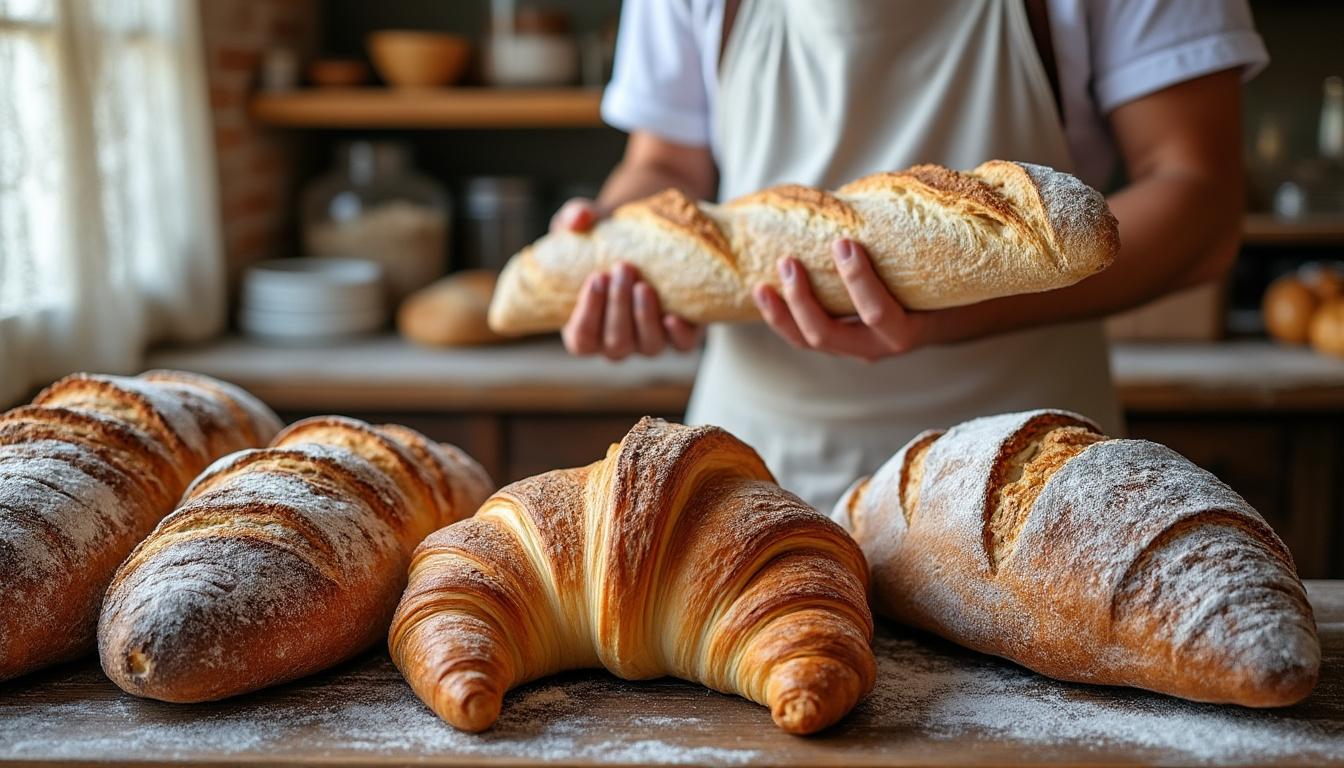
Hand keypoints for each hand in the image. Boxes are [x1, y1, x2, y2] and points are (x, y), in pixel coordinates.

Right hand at [554, 198, 703, 359]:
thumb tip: (579, 218)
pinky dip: (678, 335)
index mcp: (587, 328)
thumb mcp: (585, 226)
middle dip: (618, 308)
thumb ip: (573, 218)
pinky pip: (682, 345)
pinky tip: (673, 316)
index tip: (596, 277)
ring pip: (648, 346)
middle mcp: (619, 342)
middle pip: (616, 344)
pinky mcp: (682, 334)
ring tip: (643, 285)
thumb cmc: (607, 239)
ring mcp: (651, 341)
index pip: (582, 340)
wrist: (649, 239)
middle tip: (623, 268)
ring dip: (644, 317)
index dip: (586, 315)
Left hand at [752, 239, 928, 361]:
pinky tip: (763, 293)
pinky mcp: (838, 345)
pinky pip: (802, 337)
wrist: (944, 318)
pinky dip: (781, 318)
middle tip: (789, 262)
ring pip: (809, 340)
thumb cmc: (940, 282)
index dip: (858, 281)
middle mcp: (878, 348)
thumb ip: (912, 245)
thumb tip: (876, 196)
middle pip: (828, 334)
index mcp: (907, 331)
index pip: (877, 313)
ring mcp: (854, 350)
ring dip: (783, 313)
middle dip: (803, 300)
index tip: (844, 242)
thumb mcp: (936, 269)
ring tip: (763, 284)